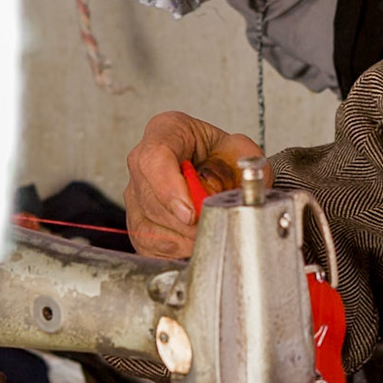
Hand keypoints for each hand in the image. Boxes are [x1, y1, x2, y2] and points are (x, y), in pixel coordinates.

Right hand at [123, 111, 266, 255]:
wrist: (219, 168)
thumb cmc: (224, 155)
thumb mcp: (242, 148)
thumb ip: (247, 161)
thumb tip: (246, 187)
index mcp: (167, 131)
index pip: (155, 159)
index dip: (169, 190)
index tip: (191, 213)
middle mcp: (143, 161)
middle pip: (151, 199)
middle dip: (186, 224)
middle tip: (214, 227)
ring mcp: (135, 192)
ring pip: (148, 226)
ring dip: (183, 239)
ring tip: (209, 232)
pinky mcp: (136, 221)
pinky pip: (148, 245)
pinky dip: (175, 250)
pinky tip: (194, 242)